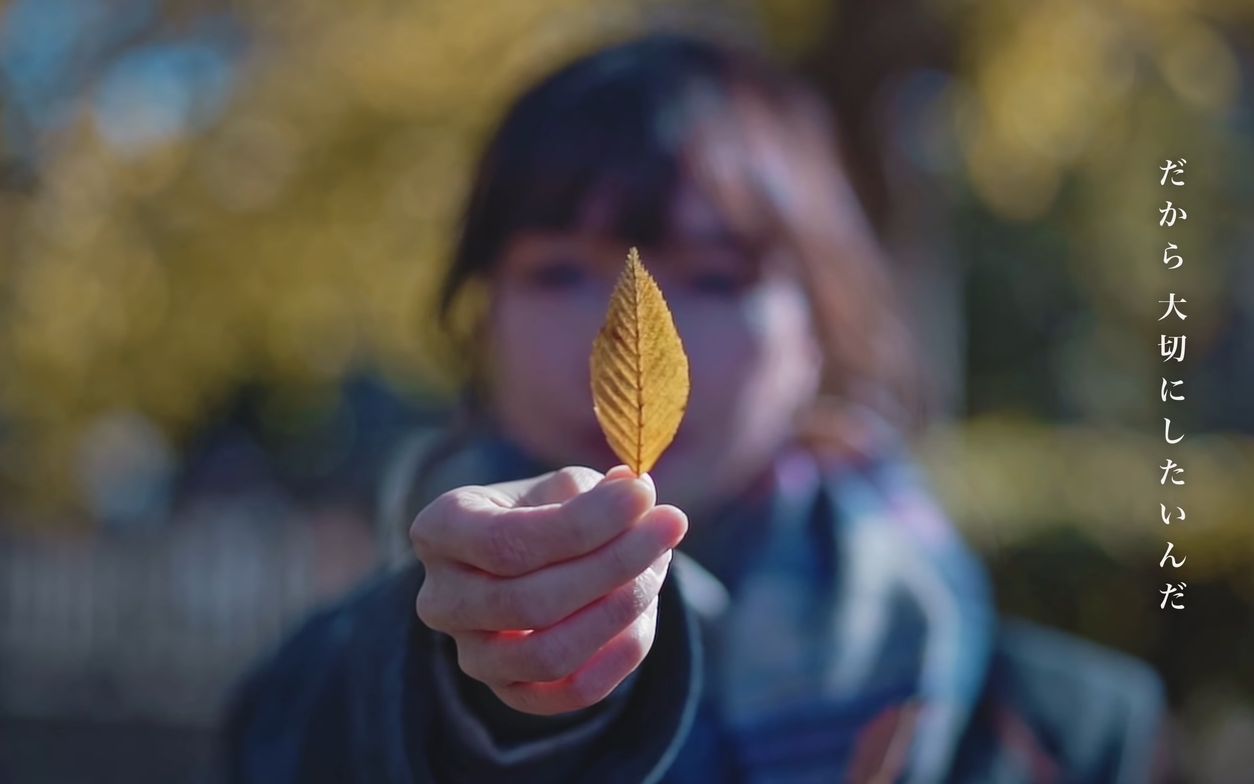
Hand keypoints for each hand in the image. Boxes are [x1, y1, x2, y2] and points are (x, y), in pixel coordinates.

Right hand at [411, 464, 687, 715]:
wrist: (530, 561)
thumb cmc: (545, 510)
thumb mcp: (559, 486)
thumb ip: (592, 492)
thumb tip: (635, 494)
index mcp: (440, 530)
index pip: (506, 541)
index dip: (584, 523)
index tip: (643, 494)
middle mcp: (441, 599)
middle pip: (529, 601)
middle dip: (613, 564)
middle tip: (670, 526)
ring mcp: (471, 654)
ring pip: (548, 655)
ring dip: (619, 611)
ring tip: (658, 567)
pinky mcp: (508, 691)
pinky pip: (565, 694)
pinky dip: (615, 661)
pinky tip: (645, 617)